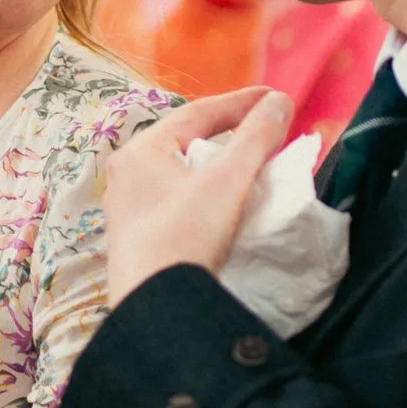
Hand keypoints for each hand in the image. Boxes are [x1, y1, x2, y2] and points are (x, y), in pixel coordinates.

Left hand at [104, 88, 292, 305]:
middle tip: (262, 124)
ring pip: (179, 171)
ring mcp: (128, 209)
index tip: (275, 97)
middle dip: (225, 129)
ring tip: (247, 159)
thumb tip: (279, 102)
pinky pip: (176, 198)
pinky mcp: (138, 238)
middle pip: (184, 140)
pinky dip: (204, 190)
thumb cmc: (186, 236)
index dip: (241, 102)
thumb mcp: (227, 181)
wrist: (157, 311)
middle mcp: (127, 176)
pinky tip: (222, 199)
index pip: (197, 113)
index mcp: (140, 152)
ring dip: (215, 162)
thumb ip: (256, 137)